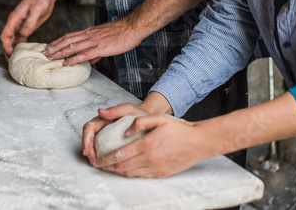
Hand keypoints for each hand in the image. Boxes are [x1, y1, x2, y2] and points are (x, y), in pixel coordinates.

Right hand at [1, 0, 54, 56]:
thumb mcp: (37, 9)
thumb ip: (30, 21)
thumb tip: (24, 33)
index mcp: (15, 18)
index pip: (6, 34)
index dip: (6, 45)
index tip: (10, 53)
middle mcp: (15, 22)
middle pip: (8, 39)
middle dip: (8, 50)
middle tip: (11, 61)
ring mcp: (20, 25)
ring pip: (14, 39)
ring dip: (14, 49)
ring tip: (16, 60)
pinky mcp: (27, 26)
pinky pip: (21, 37)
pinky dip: (20, 45)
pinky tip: (23, 52)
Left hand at [42, 17, 143, 65]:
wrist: (132, 27)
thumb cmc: (123, 33)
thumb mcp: (107, 39)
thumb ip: (97, 49)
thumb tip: (91, 59)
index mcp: (90, 32)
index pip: (70, 36)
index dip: (58, 41)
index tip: (49, 46)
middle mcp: (89, 35)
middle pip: (67, 41)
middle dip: (54, 47)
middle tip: (43, 53)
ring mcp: (94, 41)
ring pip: (72, 47)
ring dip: (59, 53)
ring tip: (49, 58)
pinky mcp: (101, 47)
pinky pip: (84, 54)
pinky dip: (74, 59)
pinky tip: (66, 63)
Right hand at [82, 103, 148, 163]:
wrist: (149, 120)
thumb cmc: (138, 114)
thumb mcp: (128, 109)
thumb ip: (115, 110)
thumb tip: (100, 111)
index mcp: (103, 119)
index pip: (89, 128)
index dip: (86, 139)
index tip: (87, 150)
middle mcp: (103, 128)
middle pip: (90, 139)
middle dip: (88, 151)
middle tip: (92, 160)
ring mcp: (107, 137)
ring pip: (96, 147)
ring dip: (94, 156)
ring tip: (98, 164)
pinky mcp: (114, 145)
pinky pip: (105, 152)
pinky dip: (104, 158)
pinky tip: (108, 164)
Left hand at [92, 114, 213, 177]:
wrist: (198, 142)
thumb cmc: (179, 129)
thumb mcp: (160, 118)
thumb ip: (140, 122)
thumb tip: (125, 132)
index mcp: (147, 144)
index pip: (119, 155)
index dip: (105, 160)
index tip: (96, 160)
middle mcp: (149, 159)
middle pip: (122, 167)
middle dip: (107, 167)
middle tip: (98, 165)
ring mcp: (155, 168)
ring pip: (130, 174)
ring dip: (117, 172)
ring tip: (109, 168)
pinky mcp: (161, 173)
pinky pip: (141, 176)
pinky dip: (130, 174)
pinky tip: (126, 170)